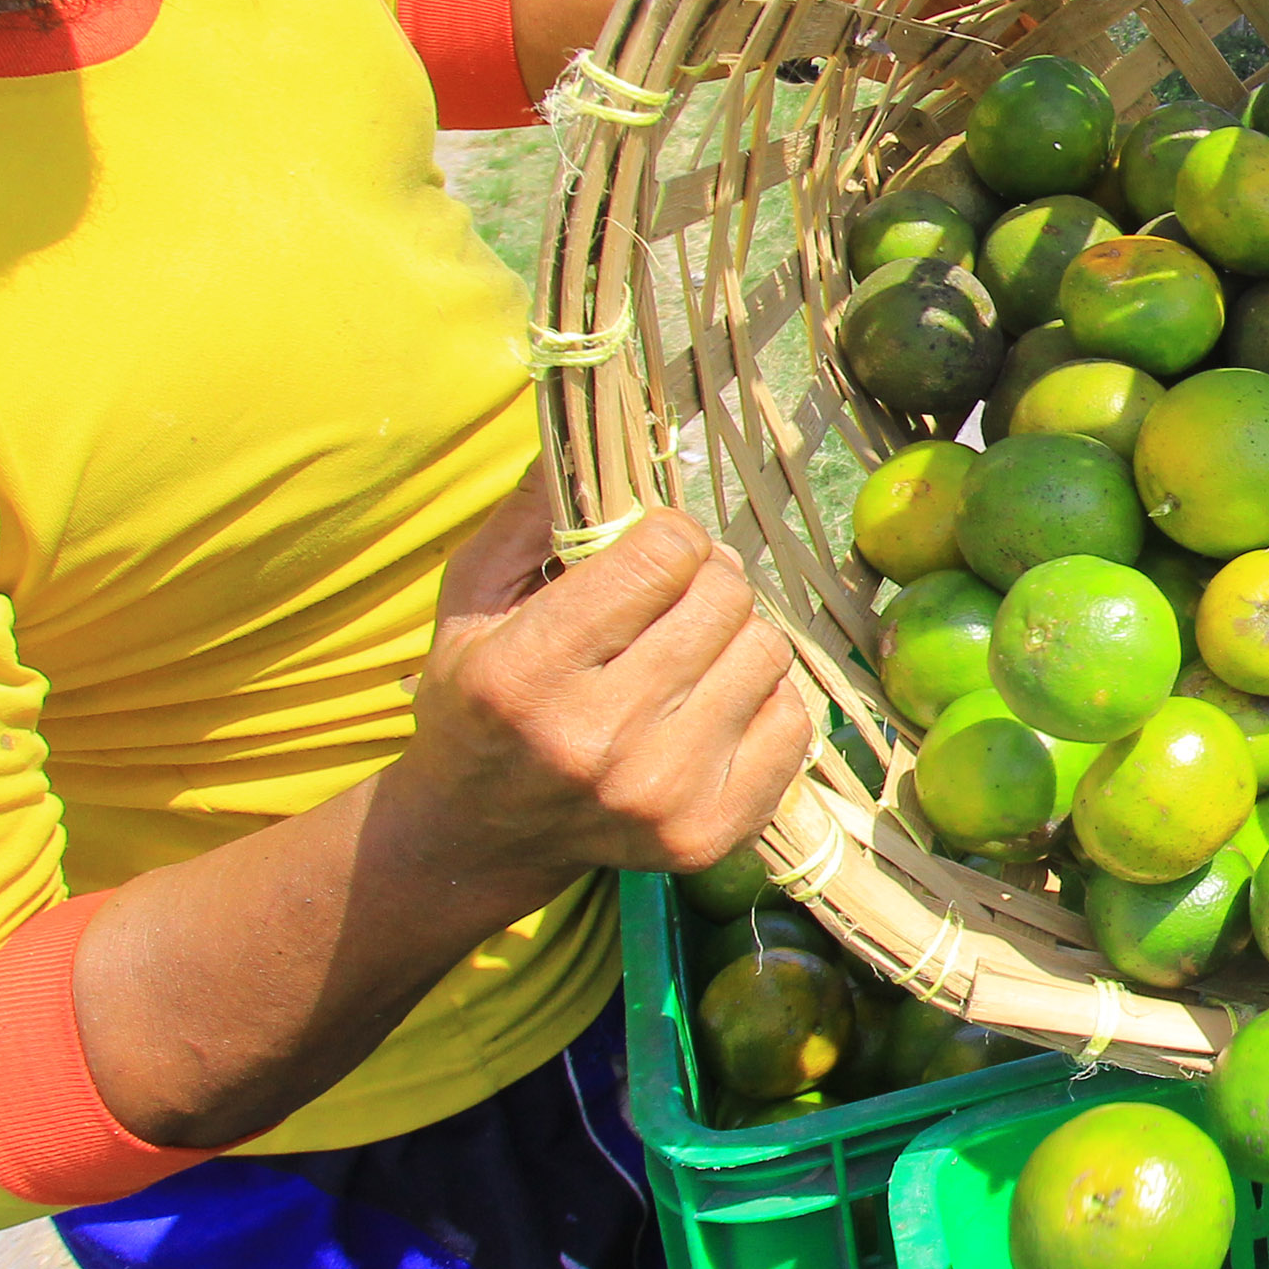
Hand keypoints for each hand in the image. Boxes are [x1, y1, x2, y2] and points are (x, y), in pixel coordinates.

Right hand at [371, 471, 812, 888]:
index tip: (648, 550)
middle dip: (705, 579)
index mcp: (525, 676)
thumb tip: (594, 432)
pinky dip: (763, 698)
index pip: (661, 556)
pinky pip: (795, 721)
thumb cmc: (479, 702)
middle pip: (723, 598)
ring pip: (766, 651)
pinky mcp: (711, 834)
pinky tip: (713, 705)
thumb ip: (530, 515)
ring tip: (689, 653)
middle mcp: (596, 742)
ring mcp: (662, 796)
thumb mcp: (473, 600)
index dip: (666, 535)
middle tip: (674, 598)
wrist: (481, 836)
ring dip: (735, 637)